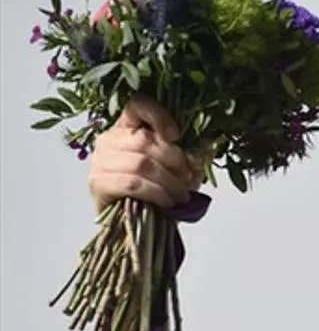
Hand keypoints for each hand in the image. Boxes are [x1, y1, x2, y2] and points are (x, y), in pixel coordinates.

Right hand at [88, 95, 201, 213]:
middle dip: (175, 160)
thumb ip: (193, 154)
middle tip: (188, 177)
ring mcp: (100, 161)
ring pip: (142, 163)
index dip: (158, 115)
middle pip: (145, 139)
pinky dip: (156, 193)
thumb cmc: (160, 192)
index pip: (137, 104)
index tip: (176, 136)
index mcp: (127, 127)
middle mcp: (109, 139)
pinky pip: (133, 183)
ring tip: (181, 195)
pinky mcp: (98, 183)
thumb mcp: (182, 170)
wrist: (140, 226)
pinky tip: (167, 202)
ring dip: (169, 182)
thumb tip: (208, 146)